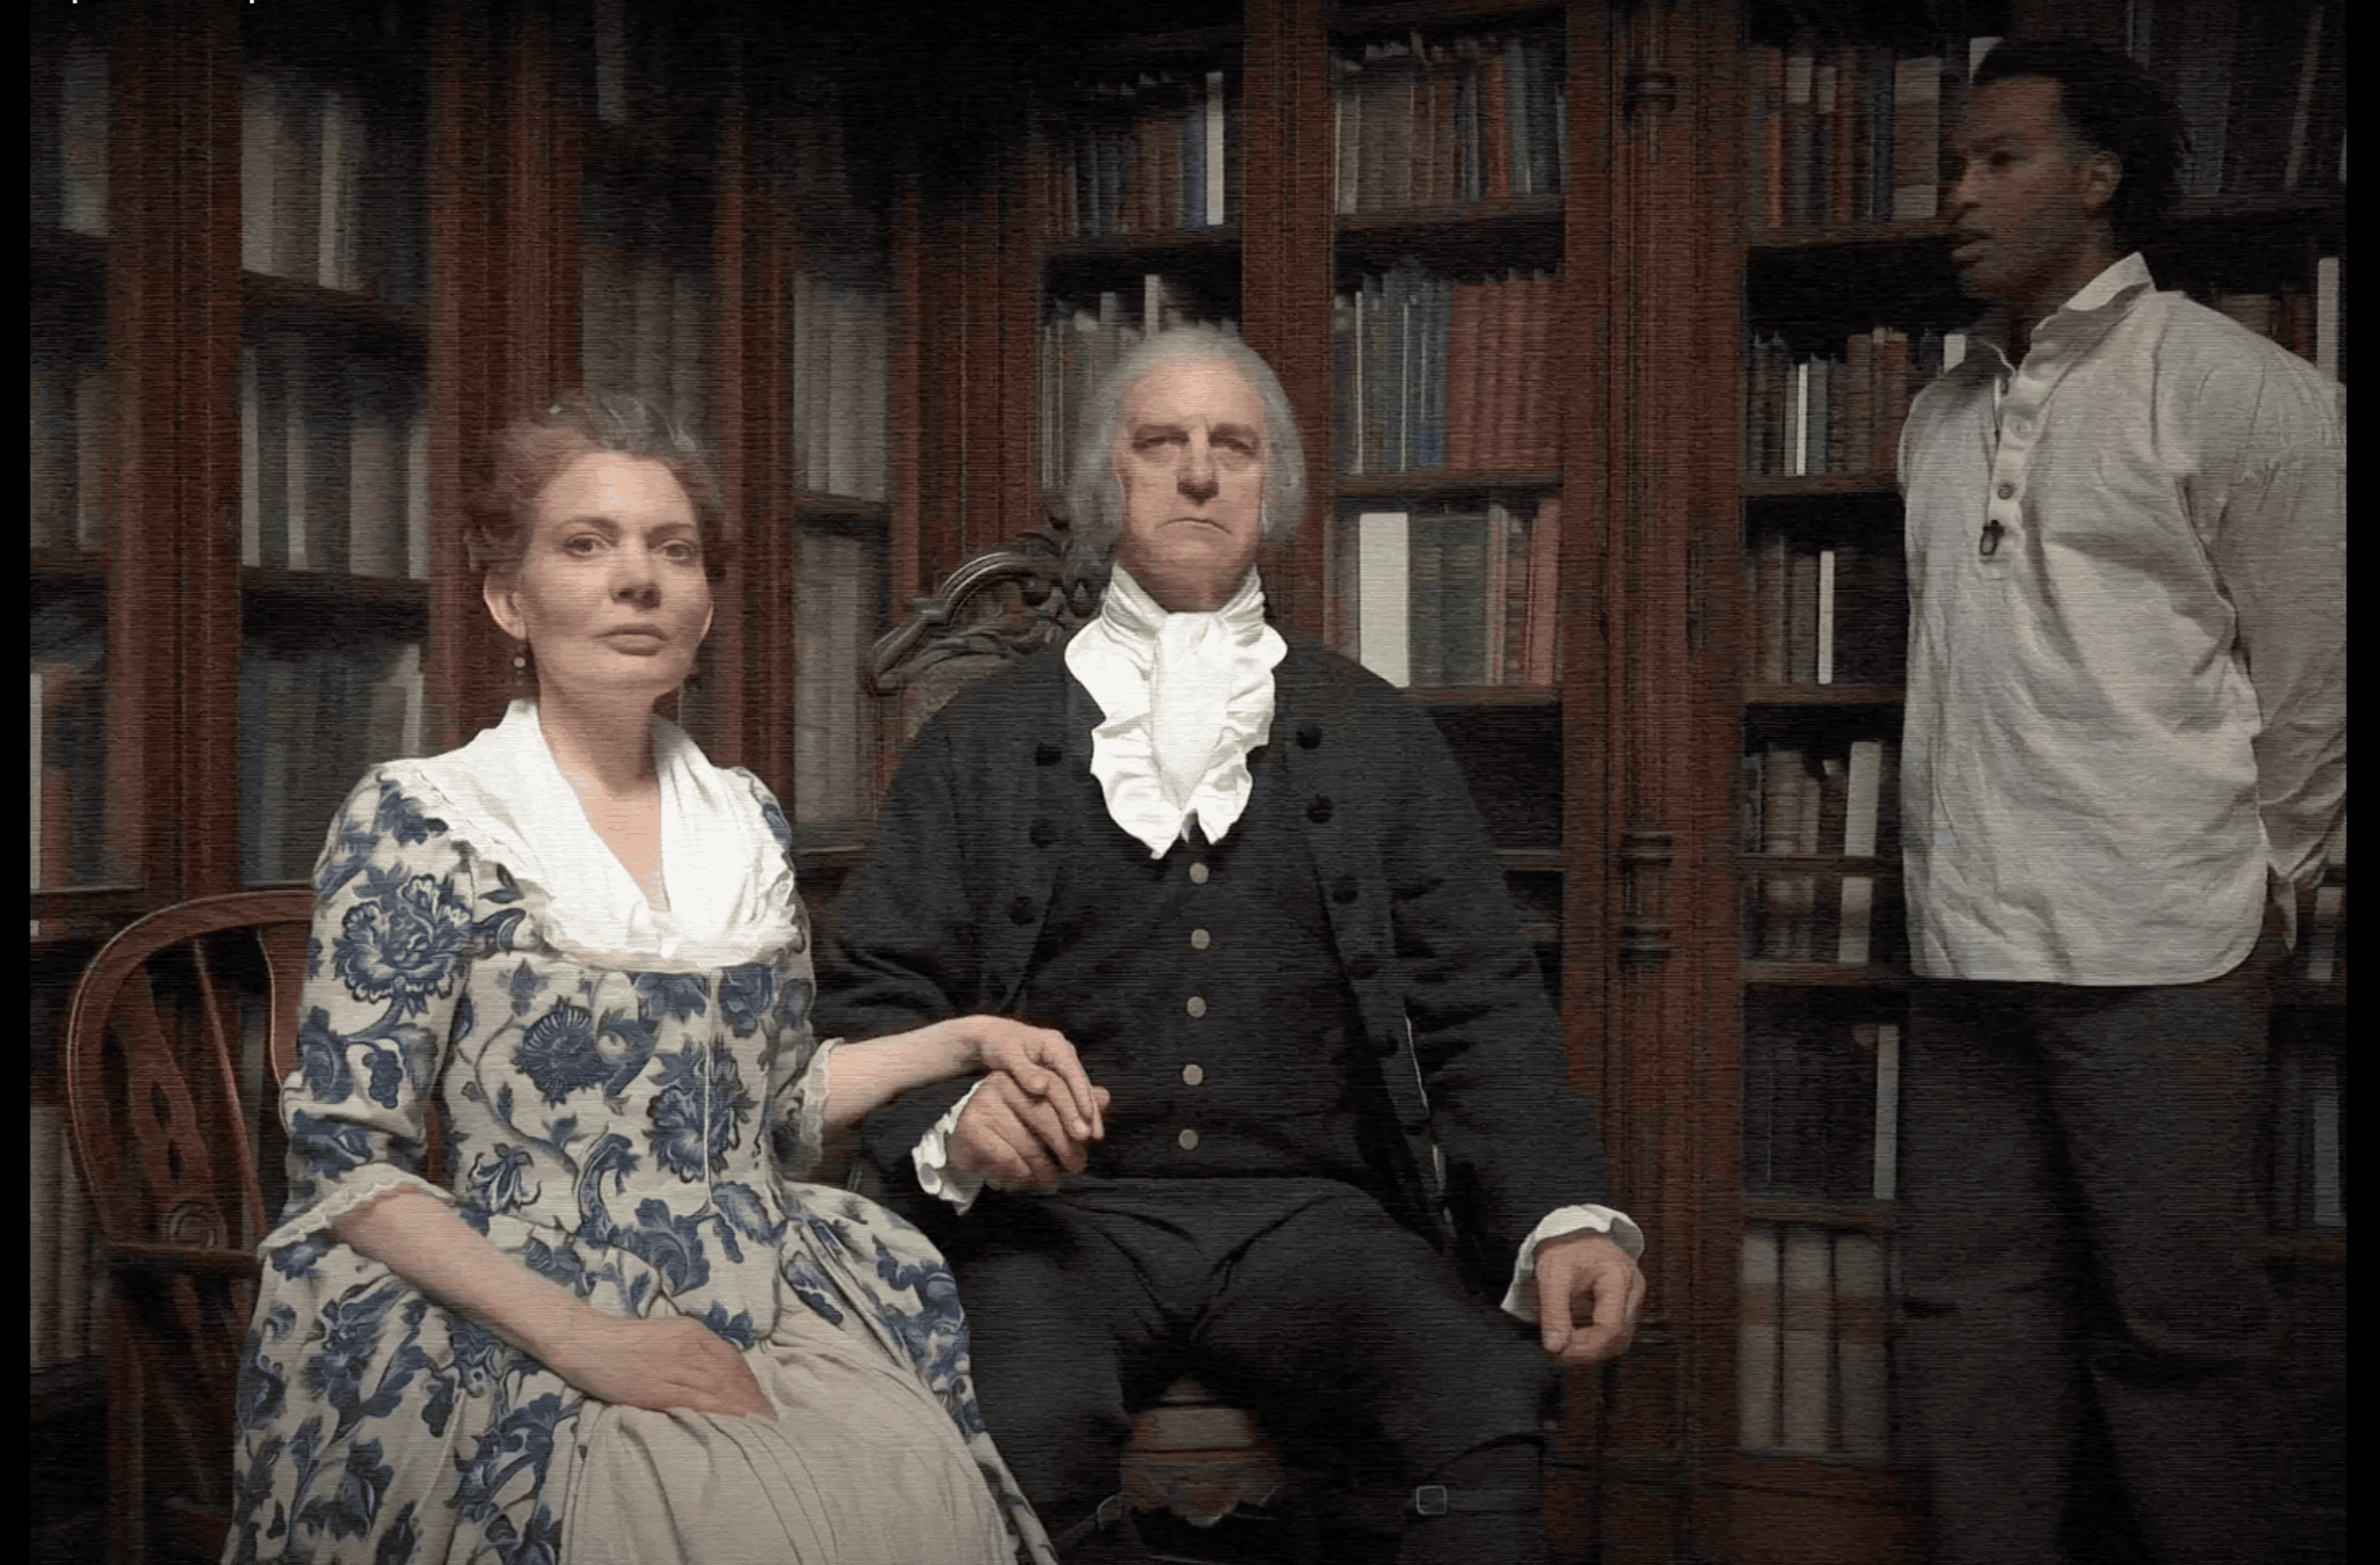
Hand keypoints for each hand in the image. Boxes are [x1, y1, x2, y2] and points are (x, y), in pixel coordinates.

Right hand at [548, 1311, 771, 1418]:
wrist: (585, 1341)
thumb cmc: (624, 1342)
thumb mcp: (665, 1334)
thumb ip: (692, 1349)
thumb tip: (719, 1372)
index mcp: (692, 1331)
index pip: (732, 1360)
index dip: (751, 1384)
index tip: (762, 1403)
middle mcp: (687, 1345)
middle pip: (730, 1376)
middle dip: (752, 1400)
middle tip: (768, 1421)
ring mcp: (672, 1365)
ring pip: (717, 1389)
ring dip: (740, 1410)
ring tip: (755, 1428)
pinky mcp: (655, 1386)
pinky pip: (693, 1401)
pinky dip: (715, 1413)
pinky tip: (728, 1425)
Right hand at [945, 1019, 1110, 1190]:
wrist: (970, 1146)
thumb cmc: (1013, 1129)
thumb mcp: (1046, 1115)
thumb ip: (1074, 1106)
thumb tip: (1104, 1097)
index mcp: (1021, 1073)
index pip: (1057, 1088)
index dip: (1079, 1113)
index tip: (1094, 1138)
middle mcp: (999, 1082)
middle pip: (1044, 1115)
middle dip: (1066, 1146)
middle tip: (1078, 1166)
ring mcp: (982, 1104)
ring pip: (1028, 1143)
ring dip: (1046, 1168)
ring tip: (1053, 1180)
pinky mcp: (970, 1128)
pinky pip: (1008, 1157)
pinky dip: (1024, 1173)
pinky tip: (1029, 1179)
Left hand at [952, 1016, 1106, 1146]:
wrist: (995, 1037)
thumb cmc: (998, 1045)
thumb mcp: (1007, 1055)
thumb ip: (1025, 1071)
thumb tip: (1042, 1087)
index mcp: (1053, 1044)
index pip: (1071, 1072)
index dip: (1081, 1096)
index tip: (1086, 1118)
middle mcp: (1064, 1052)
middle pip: (1080, 1083)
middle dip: (1089, 1110)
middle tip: (1094, 1136)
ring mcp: (1063, 1063)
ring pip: (1079, 1091)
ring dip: (1088, 1114)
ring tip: (1095, 1138)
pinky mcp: (1059, 1074)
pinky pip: (1071, 1094)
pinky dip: (1076, 1112)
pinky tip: (1080, 1130)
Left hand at [1532, 1230, 1645, 1364]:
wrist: (1572, 1231)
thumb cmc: (1565, 1245)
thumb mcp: (1552, 1274)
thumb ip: (1553, 1312)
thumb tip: (1555, 1348)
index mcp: (1619, 1277)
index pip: (1610, 1327)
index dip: (1585, 1347)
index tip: (1558, 1352)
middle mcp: (1632, 1289)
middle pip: (1617, 1338)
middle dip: (1585, 1350)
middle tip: (1556, 1351)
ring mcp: (1631, 1298)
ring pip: (1616, 1339)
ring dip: (1589, 1347)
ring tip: (1562, 1341)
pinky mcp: (1623, 1304)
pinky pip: (1611, 1331)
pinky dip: (1592, 1337)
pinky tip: (1573, 1334)